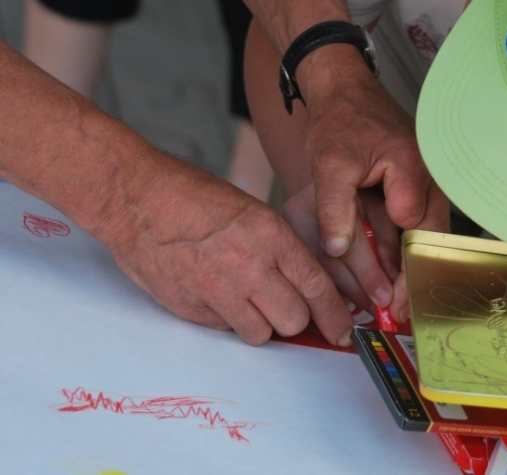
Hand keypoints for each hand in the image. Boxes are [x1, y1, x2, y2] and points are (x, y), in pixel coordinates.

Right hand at [99, 159, 354, 345]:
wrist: (136, 199)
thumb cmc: (193, 198)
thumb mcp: (254, 212)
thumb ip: (282, 250)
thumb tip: (306, 285)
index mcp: (270, 236)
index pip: (317, 287)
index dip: (335, 315)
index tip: (344, 329)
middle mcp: (248, 267)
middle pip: (294, 320)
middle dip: (296, 319)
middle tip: (288, 307)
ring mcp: (217, 291)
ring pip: (261, 334)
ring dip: (262, 324)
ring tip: (249, 300)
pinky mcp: (190, 308)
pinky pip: (225, 330)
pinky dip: (229, 320)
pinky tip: (218, 294)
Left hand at [296, 54, 450, 316]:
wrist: (344, 89)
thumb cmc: (339, 120)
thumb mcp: (329, 164)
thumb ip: (335, 208)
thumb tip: (336, 248)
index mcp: (412, 169)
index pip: (413, 230)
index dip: (402, 268)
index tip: (393, 301)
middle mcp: (429, 178)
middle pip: (427, 237)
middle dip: (413, 277)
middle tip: (402, 315)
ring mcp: (426, 182)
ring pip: (422, 234)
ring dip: (408, 266)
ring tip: (397, 304)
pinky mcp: (415, 186)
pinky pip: (412, 222)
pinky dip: (401, 247)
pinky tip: (390, 272)